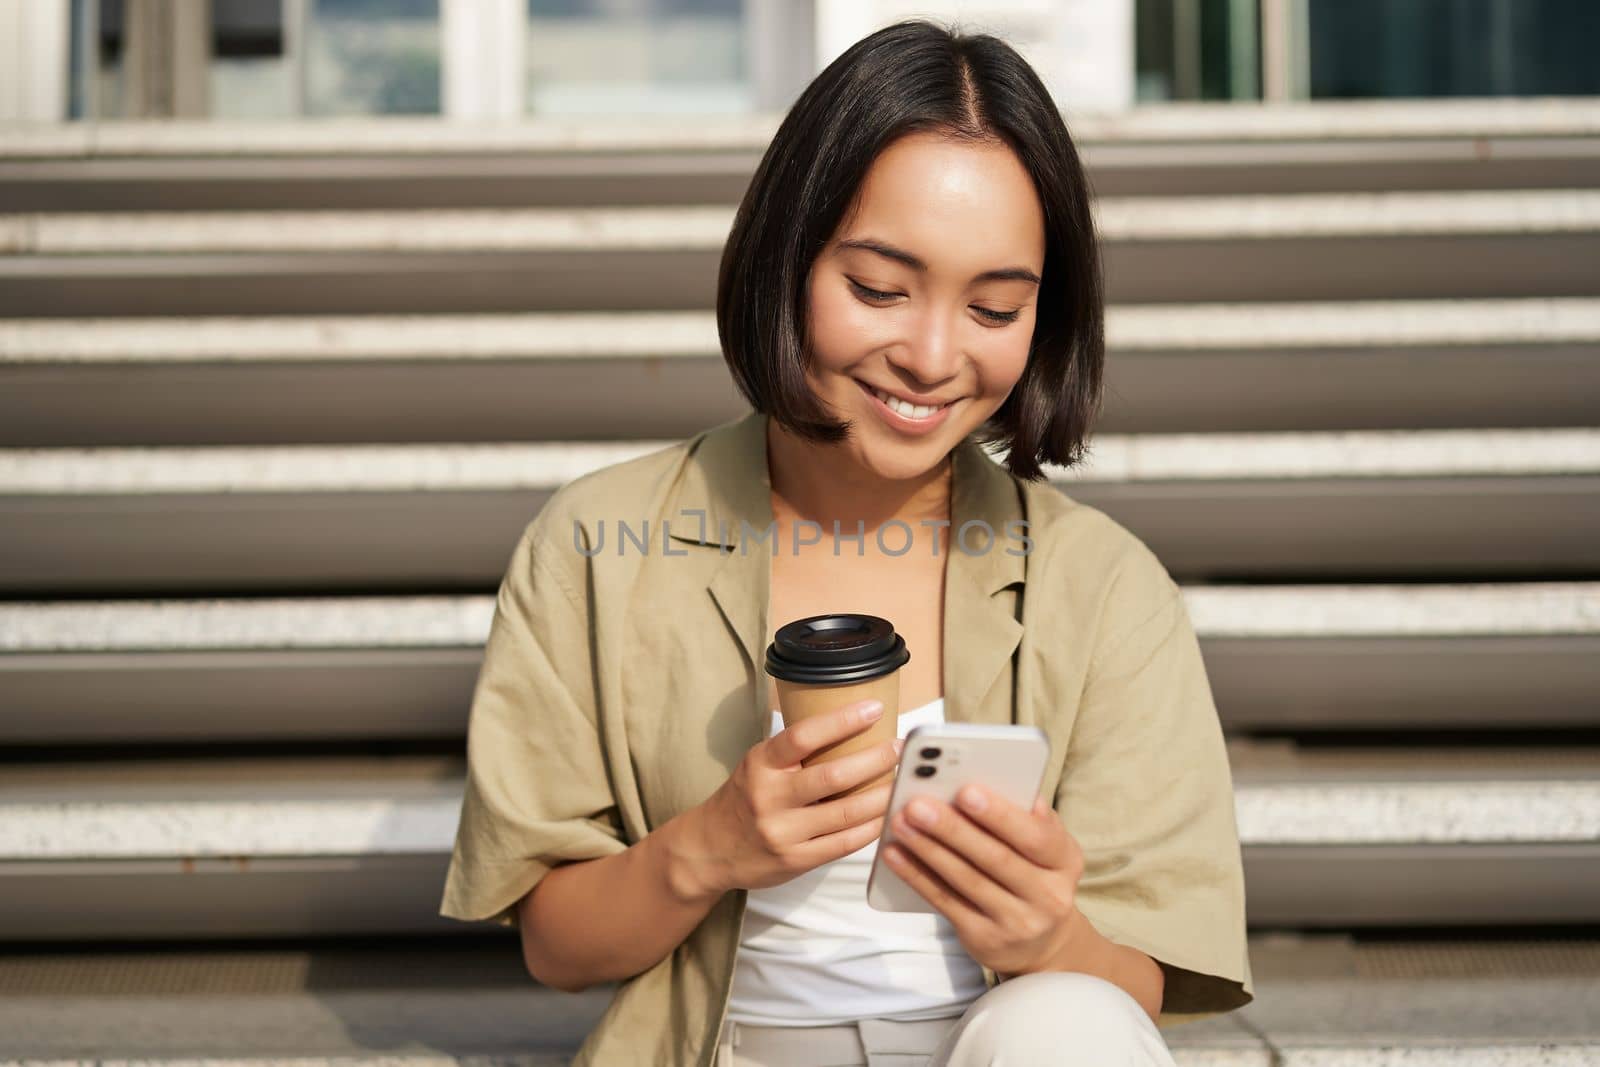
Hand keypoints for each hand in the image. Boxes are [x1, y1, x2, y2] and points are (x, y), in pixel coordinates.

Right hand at [683, 698, 900, 897]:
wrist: (708, 850)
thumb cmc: (744, 798)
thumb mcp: (757, 765)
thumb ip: (794, 751)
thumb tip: (850, 725)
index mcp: (761, 764)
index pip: (803, 736)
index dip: (842, 720)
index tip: (875, 709)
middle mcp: (769, 797)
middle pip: (833, 776)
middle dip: (875, 759)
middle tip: (900, 748)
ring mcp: (783, 832)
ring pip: (846, 812)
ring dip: (882, 794)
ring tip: (902, 780)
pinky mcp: (795, 861)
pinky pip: (844, 843)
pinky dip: (872, 826)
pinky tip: (887, 813)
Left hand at [882, 785, 1086, 977]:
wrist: (1041, 945)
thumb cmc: (1035, 876)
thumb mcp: (1047, 849)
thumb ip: (1030, 818)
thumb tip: (1011, 784)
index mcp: (1064, 862)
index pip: (1037, 837)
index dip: (1001, 815)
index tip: (966, 789)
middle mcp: (1048, 896)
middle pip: (996, 859)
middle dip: (953, 829)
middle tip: (918, 803)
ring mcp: (1017, 922)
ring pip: (966, 880)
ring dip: (928, 849)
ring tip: (900, 821)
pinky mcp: (984, 939)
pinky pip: (945, 902)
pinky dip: (917, 876)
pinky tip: (895, 854)